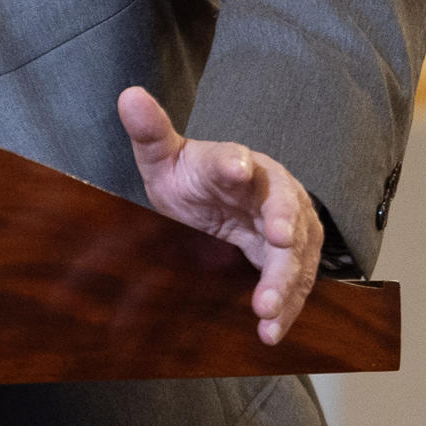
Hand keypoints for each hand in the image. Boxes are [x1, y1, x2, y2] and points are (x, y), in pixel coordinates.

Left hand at [117, 86, 321, 344]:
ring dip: (286, 281)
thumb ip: (150, 132)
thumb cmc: (189, 174)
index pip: (235, 157)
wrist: (212, 199)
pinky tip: (270, 331)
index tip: (237, 168)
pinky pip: (294, 282)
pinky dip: (286, 306)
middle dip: (285, 224)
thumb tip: (128, 95)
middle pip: (284, 205)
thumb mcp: (164, 157)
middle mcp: (269, 189)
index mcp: (233, 160)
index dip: (236, 162)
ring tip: (266, 310)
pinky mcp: (289, 256)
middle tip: (280, 242)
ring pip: (296, 251)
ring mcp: (286, 224)